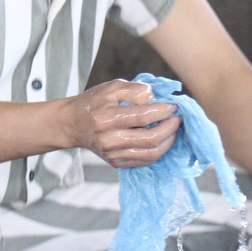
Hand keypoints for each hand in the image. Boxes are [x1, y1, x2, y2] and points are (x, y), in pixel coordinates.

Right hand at [66, 78, 180, 167]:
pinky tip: (163, 138)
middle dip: (170, 128)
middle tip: (179, 118)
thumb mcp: (111, 87)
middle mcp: (108, 140)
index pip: (142, 117)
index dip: (163, 111)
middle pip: (150, 138)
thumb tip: (155, 98)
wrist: (72, 124)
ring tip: (174, 128)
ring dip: (168, 140)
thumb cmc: (94, 102)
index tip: (174, 105)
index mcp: (106, 118)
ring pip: (151, 153)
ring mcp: (112, 155)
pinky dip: (159, 149)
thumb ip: (135, 90)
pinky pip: (145, 160)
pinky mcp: (116, 163)